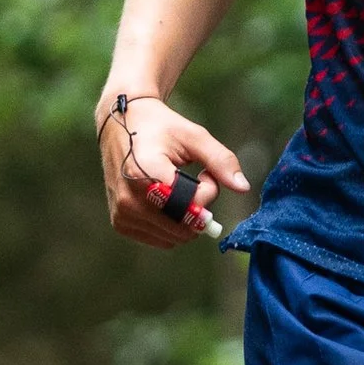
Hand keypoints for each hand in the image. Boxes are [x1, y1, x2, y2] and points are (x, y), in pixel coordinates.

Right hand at [96, 92, 248, 249]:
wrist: (120, 125)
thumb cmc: (161, 128)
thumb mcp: (194, 136)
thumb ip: (221, 161)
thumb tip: (243, 188)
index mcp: (145, 173)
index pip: (192, 205)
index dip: (208, 191)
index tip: (205, 172)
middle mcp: (129, 199)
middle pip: (185, 226)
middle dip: (198, 207)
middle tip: (194, 181)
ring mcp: (123, 214)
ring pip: (176, 237)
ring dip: (185, 217)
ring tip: (177, 188)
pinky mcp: (120, 223)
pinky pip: (161, 239)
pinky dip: (172, 225)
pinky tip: (165, 200)